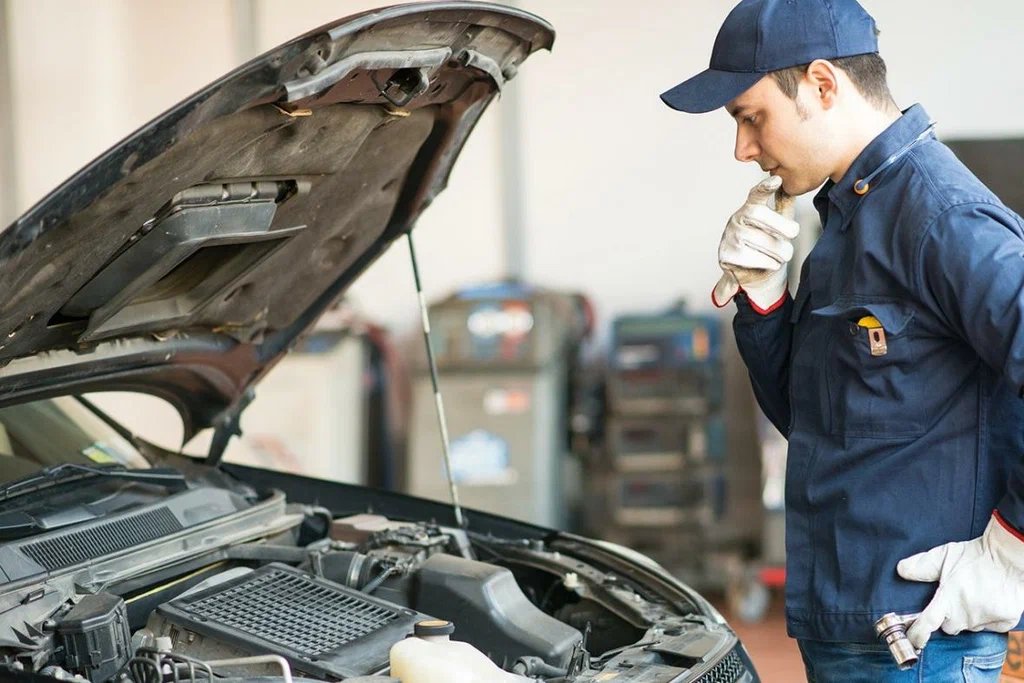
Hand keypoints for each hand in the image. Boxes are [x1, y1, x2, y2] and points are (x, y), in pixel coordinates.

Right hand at [712, 175, 799, 313]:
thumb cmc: (768, 248)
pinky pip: (755, 258)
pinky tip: (767, 263)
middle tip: (793, 234)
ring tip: (781, 256)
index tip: (776, 180)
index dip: (765, 187)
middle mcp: (736, 219)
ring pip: (761, 240)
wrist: (755, 277)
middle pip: (758, 215)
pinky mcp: (726, 255)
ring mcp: (729, 236)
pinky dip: (769, 264)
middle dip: (781, 225)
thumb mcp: (778, 226)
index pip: (756, 194)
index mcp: (750, 208)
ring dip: (780, 252)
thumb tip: (789, 187)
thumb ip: (783, 207)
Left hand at [897, 513, 1023, 649]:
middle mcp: (966, 612)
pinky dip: (989, 618)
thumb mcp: (944, 555)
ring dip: (969, 617)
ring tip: (974, 596)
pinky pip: (991, 627)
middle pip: (950, 627)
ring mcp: (986, 618)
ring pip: (970, 626)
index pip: (928, 622)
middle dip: (949, 618)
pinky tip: (990, 601)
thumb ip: (921, 566)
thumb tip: (900, 570)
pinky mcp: (1005, 621)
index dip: (918, 634)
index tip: (913, 639)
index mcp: (948, 598)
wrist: (1010, 557)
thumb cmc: (975, 556)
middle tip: (955, 599)